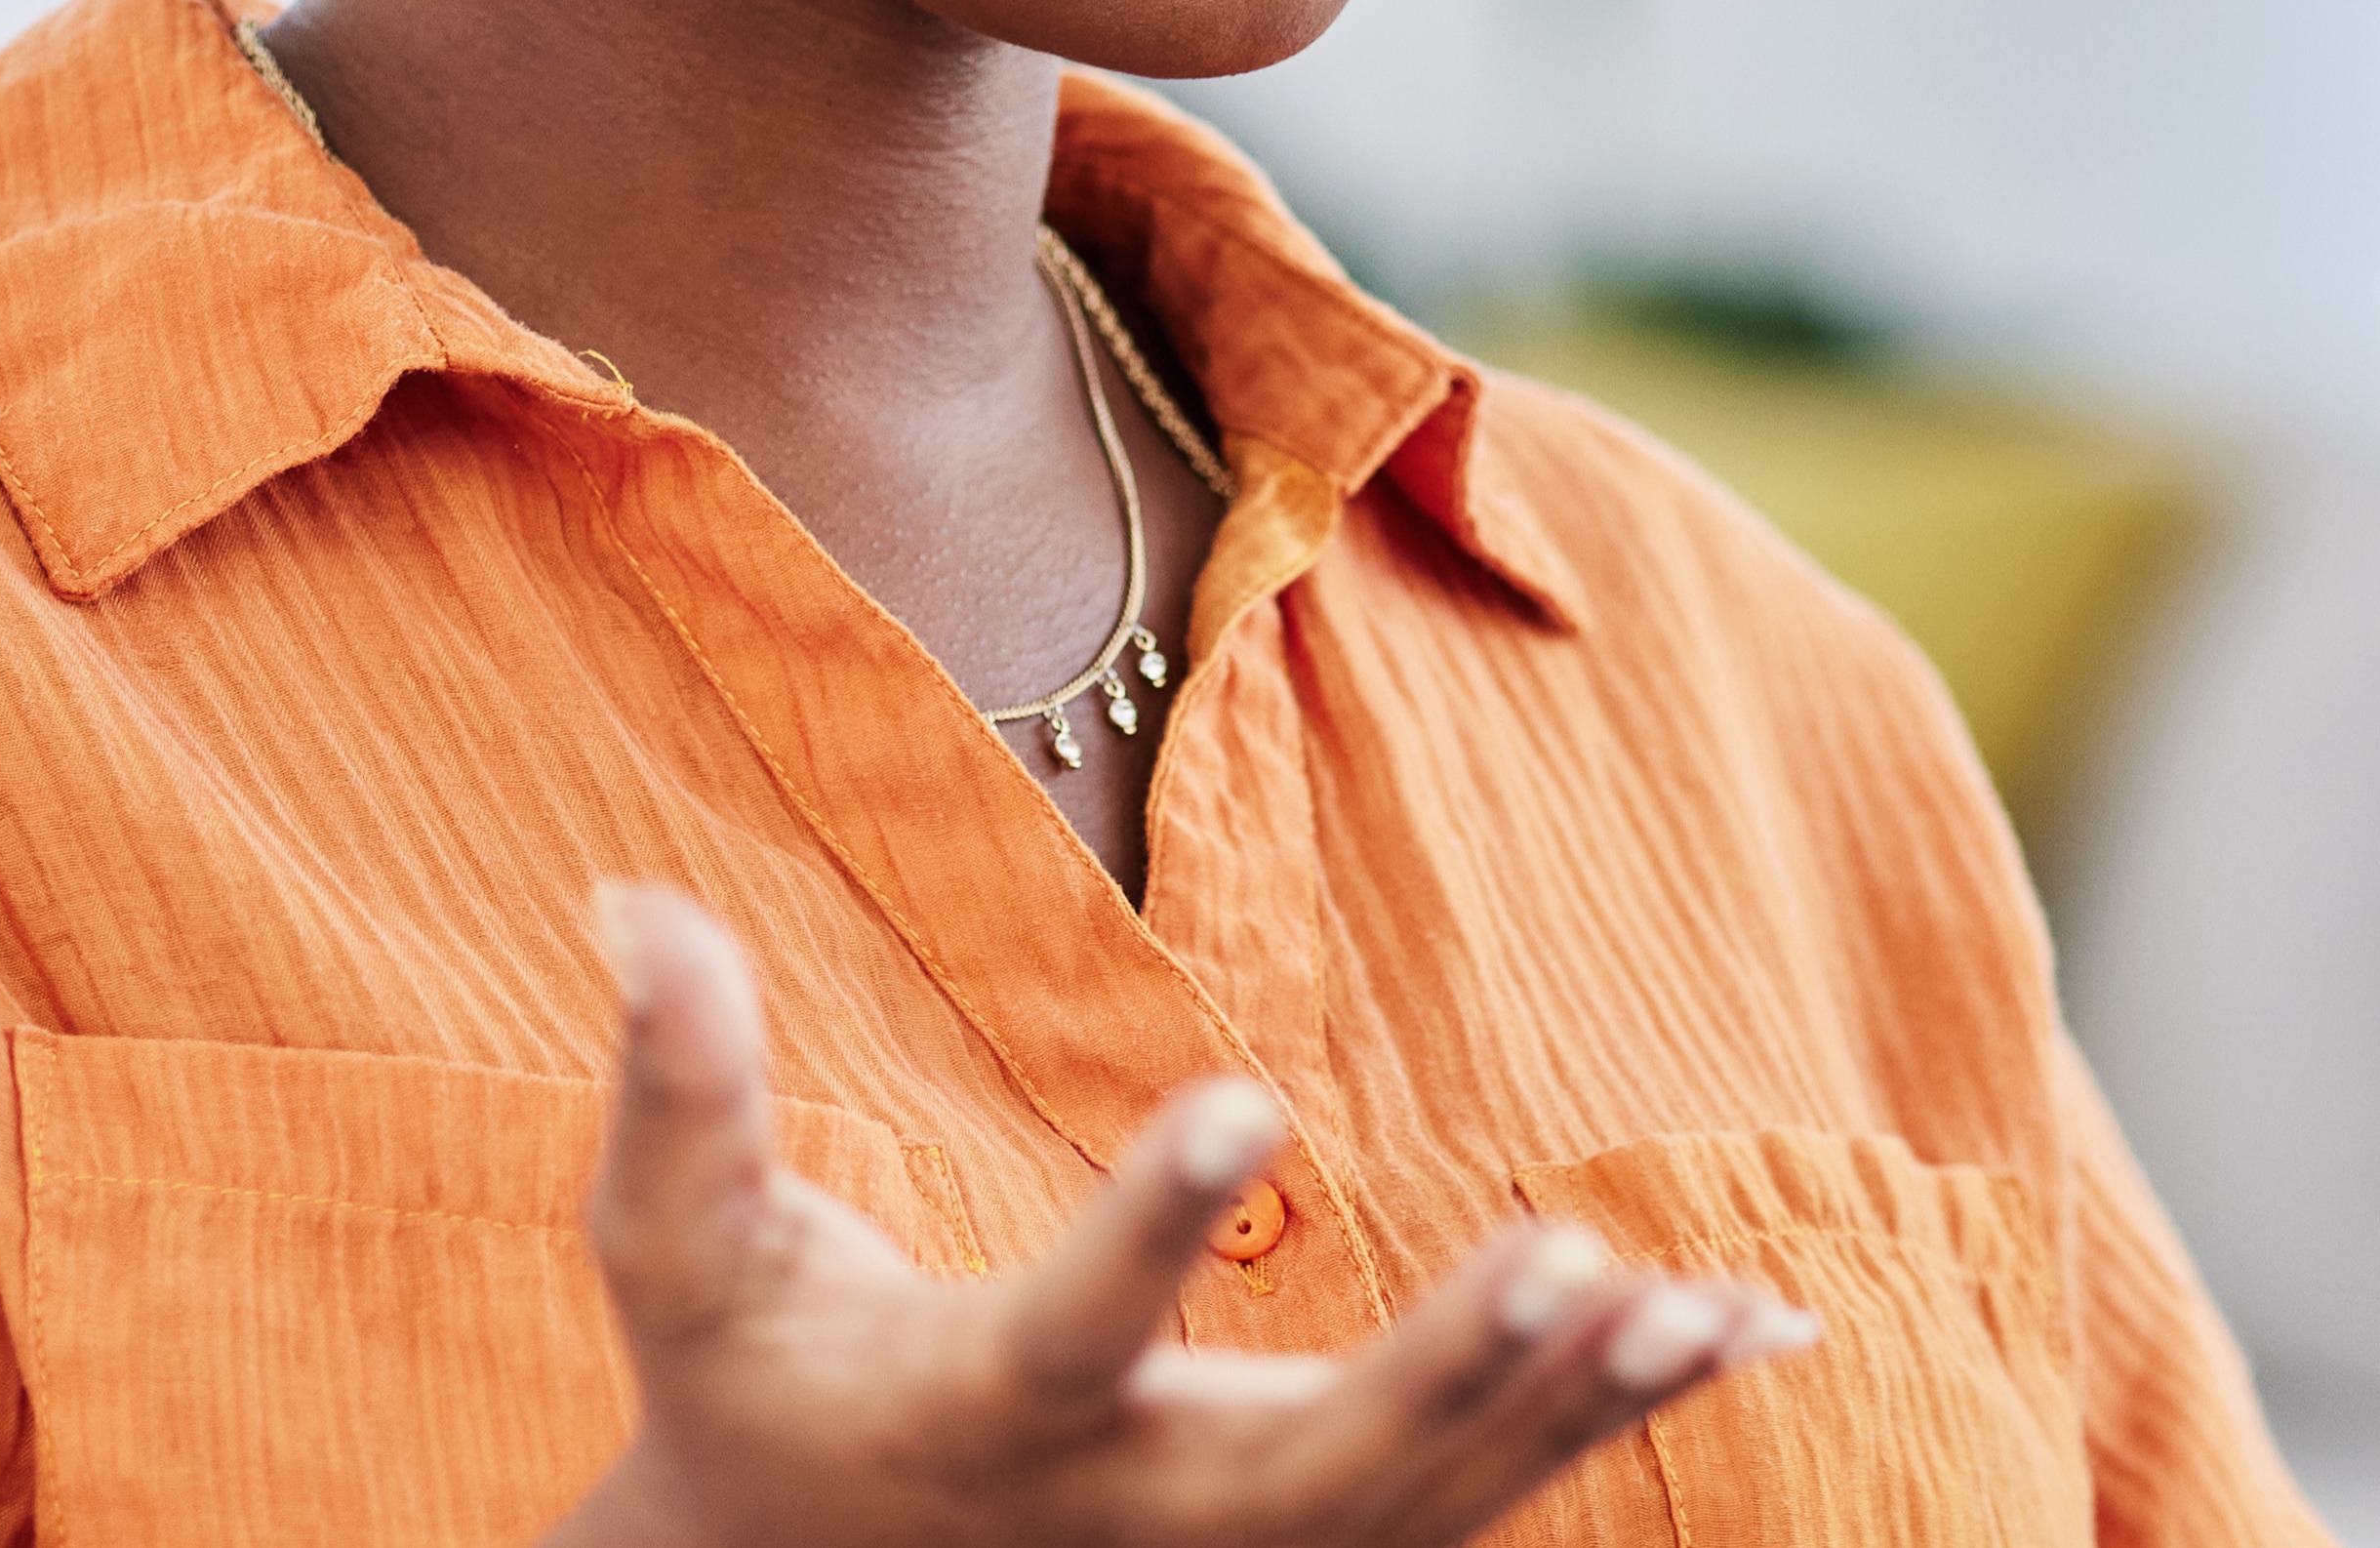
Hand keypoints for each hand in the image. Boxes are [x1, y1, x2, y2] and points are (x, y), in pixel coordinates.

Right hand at [543, 885, 1816, 1547]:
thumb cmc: (745, 1393)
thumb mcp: (682, 1255)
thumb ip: (677, 1086)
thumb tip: (628, 894)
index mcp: (973, 1423)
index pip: (1067, 1330)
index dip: (1153, 1226)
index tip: (1247, 1099)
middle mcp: (1124, 1521)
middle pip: (1306, 1472)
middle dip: (1445, 1374)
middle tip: (1573, 1254)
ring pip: (1431, 1506)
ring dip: (1571, 1412)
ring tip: (1699, 1305)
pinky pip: (1492, 1503)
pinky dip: (1614, 1426)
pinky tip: (1752, 1334)